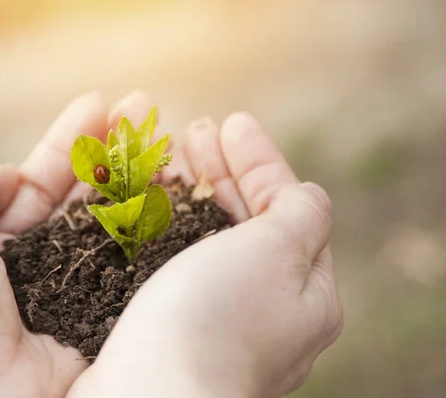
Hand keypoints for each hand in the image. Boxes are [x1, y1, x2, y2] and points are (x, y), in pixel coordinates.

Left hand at [0, 92, 160, 397]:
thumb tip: (12, 175)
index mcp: (8, 243)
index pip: (47, 179)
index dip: (72, 140)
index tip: (100, 103)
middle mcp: (52, 263)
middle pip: (89, 193)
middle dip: (115, 146)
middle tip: (144, 106)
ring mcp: (86, 286)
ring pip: (118, 217)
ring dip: (139, 171)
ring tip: (160, 127)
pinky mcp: (115, 310)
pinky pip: (136, 254)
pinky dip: (151, 216)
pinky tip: (168, 180)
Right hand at [68, 110, 343, 396]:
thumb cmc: (215, 322)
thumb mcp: (277, 254)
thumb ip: (300, 214)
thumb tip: (306, 195)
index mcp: (304, 293)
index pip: (289, 207)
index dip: (261, 159)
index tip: (231, 122)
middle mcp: (261, 308)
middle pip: (244, 220)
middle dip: (220, 170)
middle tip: (192, 130)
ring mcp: (212, 318)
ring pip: (203, 238)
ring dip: (185, 191)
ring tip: (163, 154)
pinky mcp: (167, 325)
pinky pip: (170, 259)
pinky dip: (159, 222)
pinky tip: (139, 199)